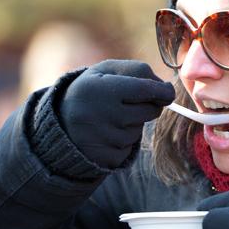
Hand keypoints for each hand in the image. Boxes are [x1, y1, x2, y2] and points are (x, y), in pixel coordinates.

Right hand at [60, 60, 174, 169]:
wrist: (60, 124)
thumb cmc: (91, 91)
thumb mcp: (106, 71)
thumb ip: (137, 71)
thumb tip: (166, 89)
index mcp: (100, 89)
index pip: (144, 89)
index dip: (163, 91)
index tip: (168, 91)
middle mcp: (100, 115)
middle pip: (149, 111)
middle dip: (150, 105)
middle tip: (132, 102)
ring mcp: (103, 139)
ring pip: (139, 130)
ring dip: (133, 123)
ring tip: (110, 118)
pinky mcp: (106, 158)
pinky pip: (129, 148)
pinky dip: (124, 141)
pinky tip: (106, 134)